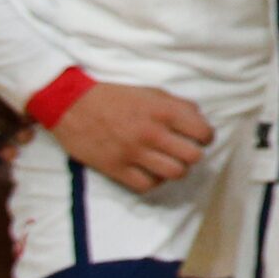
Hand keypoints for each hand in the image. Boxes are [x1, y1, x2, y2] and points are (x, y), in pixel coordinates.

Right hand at [50, 83, 213, 193]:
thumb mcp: (150, 91)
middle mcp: (152, 133)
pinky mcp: (116, 168)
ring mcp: (134, 153)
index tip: (201, 138)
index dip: (206, 137)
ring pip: (174, 174)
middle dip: (193, 155)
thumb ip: (176, 105)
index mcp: (163, 110)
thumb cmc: (113, 95)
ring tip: (170, 163)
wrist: (72, 104)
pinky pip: (147, 186)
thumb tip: (198, 118)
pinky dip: (154, 181)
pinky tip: (152, 173)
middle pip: (192, 157)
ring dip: (176, 170)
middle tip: (186, 151)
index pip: (202, 132)